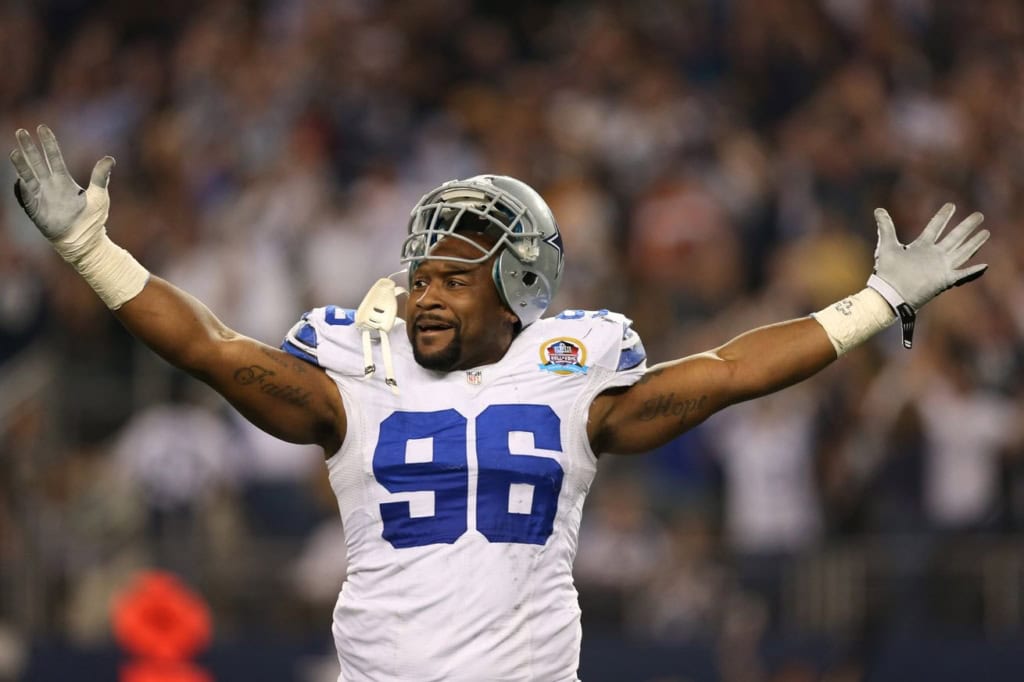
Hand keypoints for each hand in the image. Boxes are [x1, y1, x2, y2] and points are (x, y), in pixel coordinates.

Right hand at [9, 125, 114, 261]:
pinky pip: (27, 199)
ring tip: (15, 152)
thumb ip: (101, 176)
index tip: (42, 127)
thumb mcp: (100, 195)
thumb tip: (110, 158)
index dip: (48, 143)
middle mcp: (50, 186)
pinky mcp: (37, 212)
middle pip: (37, 162)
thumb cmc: (93, 219)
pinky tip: (19, 180)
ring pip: (28, 177)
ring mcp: (42, 198)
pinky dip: (22, 191)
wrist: (86, 241)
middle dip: (29, 148)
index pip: (53, 157)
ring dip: (21, 165)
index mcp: (64, 180)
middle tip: (21, 131)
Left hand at [868, 203, 989, 347]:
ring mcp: (940, 267)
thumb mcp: (887, 246)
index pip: (935, 227)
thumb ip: (886, 227)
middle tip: (979, 215)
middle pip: (954, 237)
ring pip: (962, 251)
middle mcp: (933, 255)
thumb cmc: (887, 271)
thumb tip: (878, 210)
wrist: (890, 293)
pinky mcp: (944, 280)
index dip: (943, 216)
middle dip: (966, 226)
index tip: (951, 205)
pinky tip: (985, 266)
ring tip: (985, 232)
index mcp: (921, 246)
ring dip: (974, 243)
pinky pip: (962, 274)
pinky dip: (973, 271)